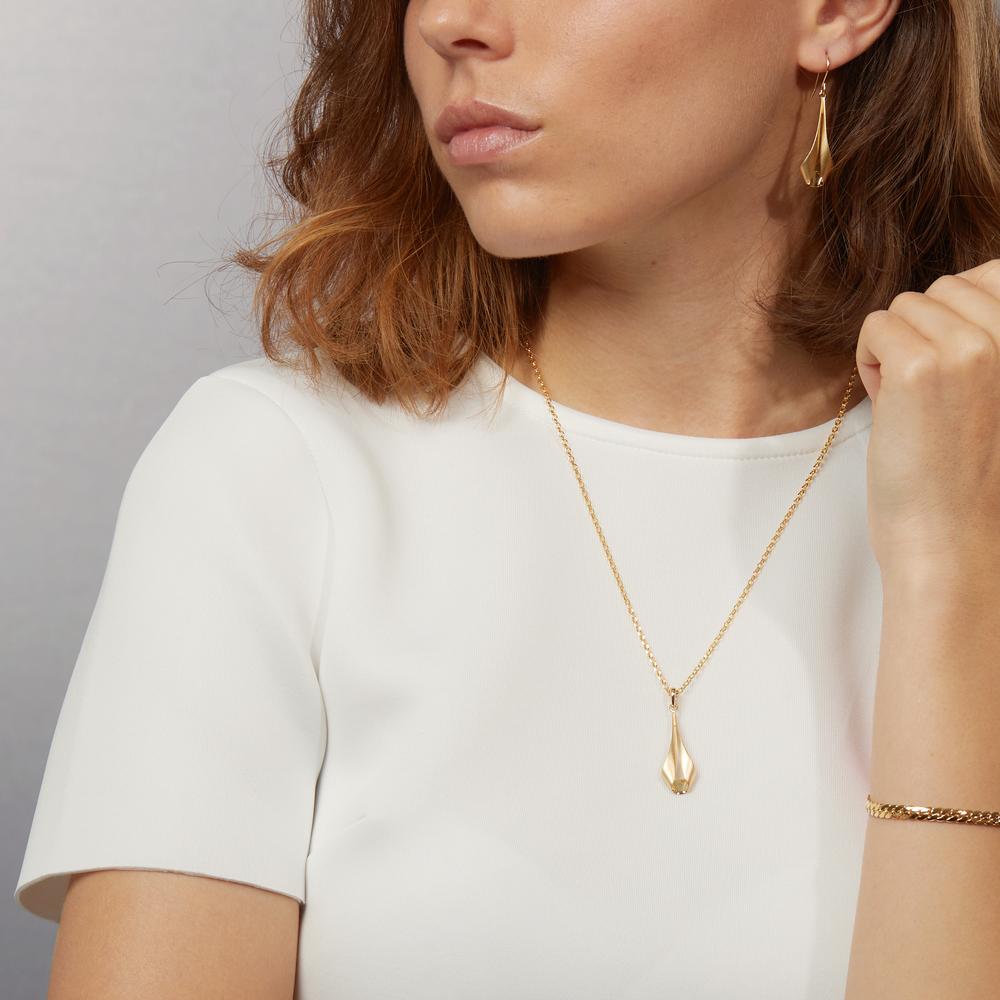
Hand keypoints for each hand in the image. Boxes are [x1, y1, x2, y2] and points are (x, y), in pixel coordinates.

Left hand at [855, 259, 999, 578]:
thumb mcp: (998, 391)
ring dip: (895, 348)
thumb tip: (960, 285)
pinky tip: (890, 404)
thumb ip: (986, 340)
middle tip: (930, 393)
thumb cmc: (969, 473)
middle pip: (943, 288)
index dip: (957, 312)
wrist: (954, 537)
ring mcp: (970, 348)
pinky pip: (876, 326)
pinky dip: (870, 360)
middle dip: (923, 332)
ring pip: (905, 305)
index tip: (948, 364)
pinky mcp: (921, 367)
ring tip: (914, 403)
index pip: (994, 273)